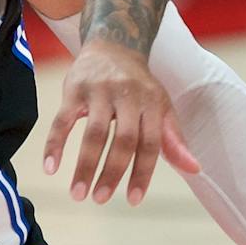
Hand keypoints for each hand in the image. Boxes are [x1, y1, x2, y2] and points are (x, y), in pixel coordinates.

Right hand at [43, 37, 200, 204]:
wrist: (114, 45)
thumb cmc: (141, 87)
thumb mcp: (162, 108)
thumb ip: (174, 140)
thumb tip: (195, 169)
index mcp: (152, 104)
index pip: (150, 144)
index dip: (142, 173)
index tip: (133, 200)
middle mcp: (128, 96)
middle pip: (122, 141)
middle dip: (112, 173)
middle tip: (101, 200)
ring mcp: (100, 91)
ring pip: (93, 134)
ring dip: (84, 167)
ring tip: (77, 194)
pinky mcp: (75, 89)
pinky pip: (62, 120)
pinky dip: (54, 145)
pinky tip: (50, 168)